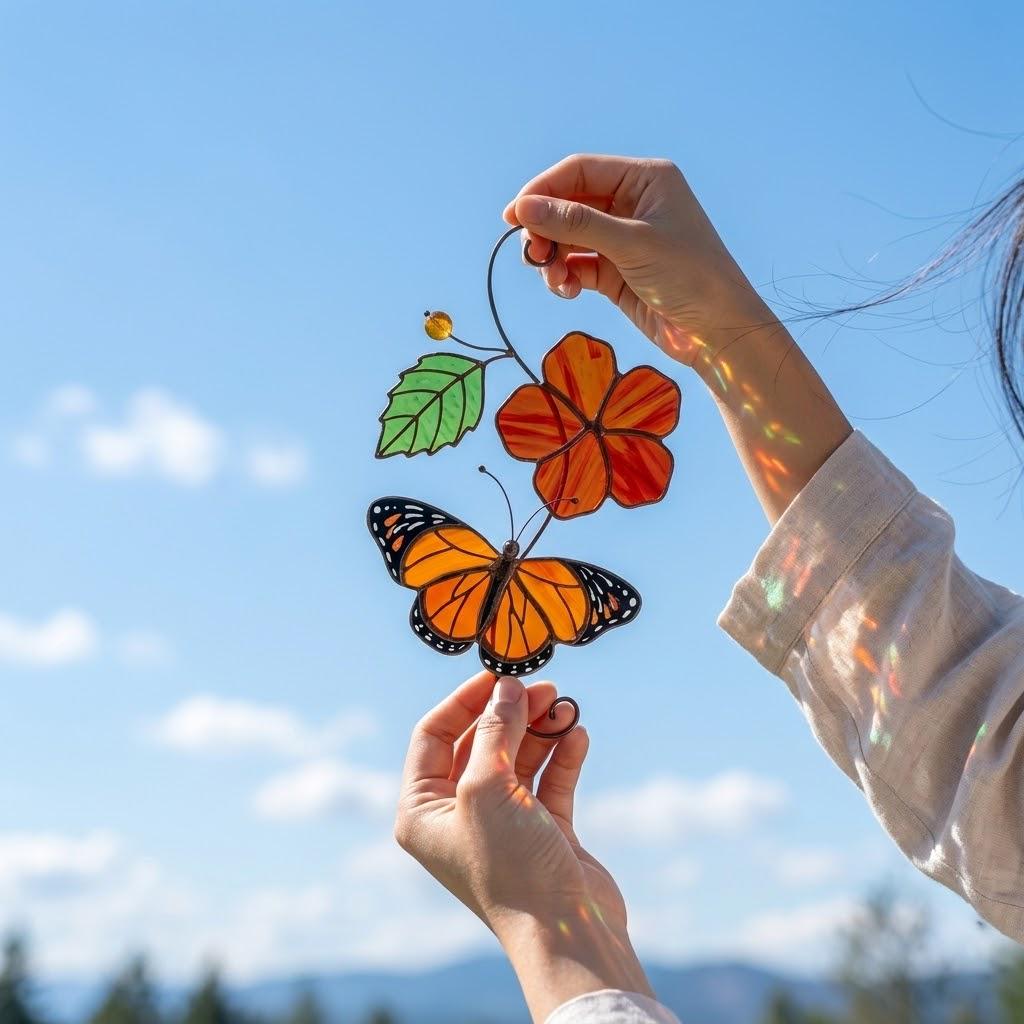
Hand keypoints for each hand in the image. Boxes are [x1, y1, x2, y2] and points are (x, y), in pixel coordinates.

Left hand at [395, 671, 651, 1021]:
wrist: (567, 931)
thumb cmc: (511, 867)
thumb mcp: (488, 787)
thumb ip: (495, 730)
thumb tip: (506, 687)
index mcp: (423, 811)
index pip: (434, 737)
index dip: (464, 701)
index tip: (496, 674)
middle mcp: (458, 815)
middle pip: (481, 741)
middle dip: (510, 712)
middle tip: (541, 686)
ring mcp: (502, 822)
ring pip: (518, 757)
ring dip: (541, 729)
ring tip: (565, 706)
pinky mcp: (542, 830)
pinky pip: (549, 779)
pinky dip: (562, 754)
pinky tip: (577, 734)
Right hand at [503, 153, 771, 367]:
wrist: (718, 332)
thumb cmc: (690, 276)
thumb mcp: (631, 243)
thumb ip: (576, 224)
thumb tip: (524, 208)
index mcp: (645, 179)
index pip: (580, 172)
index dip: (543, 190)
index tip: (513, 216)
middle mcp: (632, 203)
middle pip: (569, 205)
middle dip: (546, 229)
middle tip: (532, 254)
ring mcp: (623, 240)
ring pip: (568, 239)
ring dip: (552, 257)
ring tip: (553, 279)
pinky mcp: (616, 273)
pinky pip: (577, 266)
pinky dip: (565, 277)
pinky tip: (568, 292)